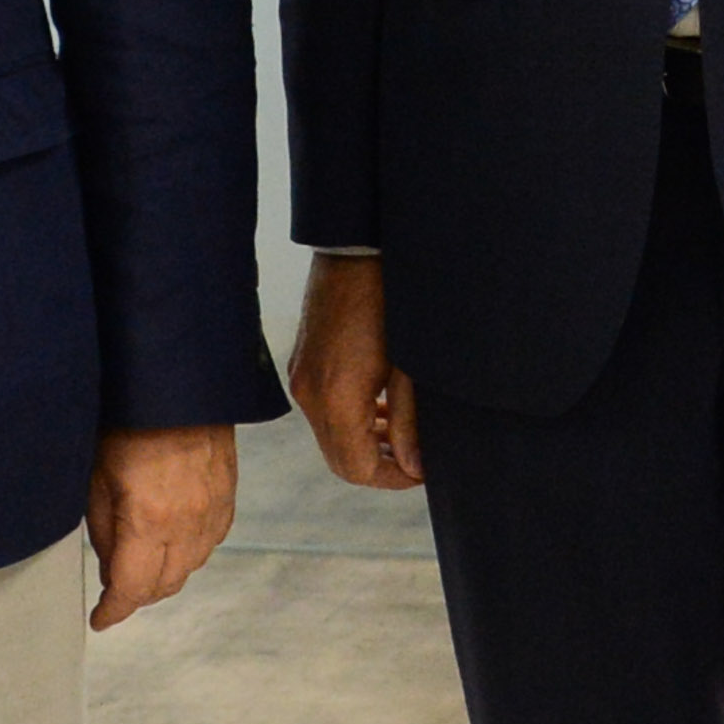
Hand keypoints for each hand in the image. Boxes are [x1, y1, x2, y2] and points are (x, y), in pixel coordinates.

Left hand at [88, 424, 236, 629]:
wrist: (175, 381)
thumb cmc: (125, 422)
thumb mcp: (96, 479)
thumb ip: (104, 534)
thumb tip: (111, 571)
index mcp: (149, 520)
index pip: (132, 588)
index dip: (113, 611)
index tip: (100, 619)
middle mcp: (188, 521)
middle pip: (165, 585)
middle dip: (137, 596)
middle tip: (115, 591)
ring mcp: (214, 508)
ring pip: (192, 566)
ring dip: (166, 575)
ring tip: (142, 565)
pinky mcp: (229, 493)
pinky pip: (212, 540)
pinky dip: (191, 551)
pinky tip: (173, 541)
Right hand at [289, 254, 424, 490]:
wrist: (356, 246)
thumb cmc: (392, 299)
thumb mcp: (410, 365)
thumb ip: (409, 420)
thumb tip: (415, 465)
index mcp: (335, 398)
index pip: (356, 468)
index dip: (393, 478)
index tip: (423, 470)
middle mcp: (309, 394)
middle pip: (339, 458)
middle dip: (378, 466)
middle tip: (416, 458)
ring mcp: (300, 378)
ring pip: (329, 436)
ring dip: (364, 444)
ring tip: (402, 435)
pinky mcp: (301, 363)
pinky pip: (322, 410)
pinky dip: (349, 420)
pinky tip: (379, 407)